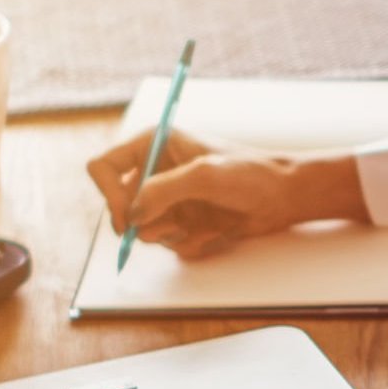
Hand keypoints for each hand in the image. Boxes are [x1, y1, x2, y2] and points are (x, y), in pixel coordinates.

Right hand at [84, 130, 366, 259]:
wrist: (283, 197)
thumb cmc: (250, 174)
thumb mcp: (204, 176)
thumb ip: (162, 191)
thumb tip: (131, 215)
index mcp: (153, 144)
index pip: (103, 168)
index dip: (109, 195)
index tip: (128, 217)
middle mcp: (155, 171)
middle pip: (119, 207)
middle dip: (145, 223)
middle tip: (171, 227)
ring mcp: (167, 199)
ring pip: (143, 230)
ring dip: (169, 235)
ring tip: (200, 226)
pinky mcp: (182, 221)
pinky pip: (167, 244)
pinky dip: (187, 243)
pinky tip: (213, 232)